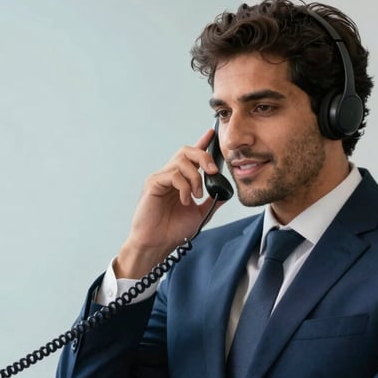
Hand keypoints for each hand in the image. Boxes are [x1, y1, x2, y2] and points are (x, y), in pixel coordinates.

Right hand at [115, 128, 225, 277]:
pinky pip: (173, 175)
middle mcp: (170, 175)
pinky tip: (185, 200)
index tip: (212, 133)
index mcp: (180, 180)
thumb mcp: (200, 214)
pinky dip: (184, 187)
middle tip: (212, 171)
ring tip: (197, 195)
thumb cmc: (172, 230)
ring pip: (181, 161)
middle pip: (186, 151)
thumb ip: (211, 201)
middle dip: (203, 156)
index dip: (202, 142)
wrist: (158, 244)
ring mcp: (160, 178)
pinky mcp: (153, 184)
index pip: (191, 156)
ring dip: (195, 177)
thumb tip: (225, 191)